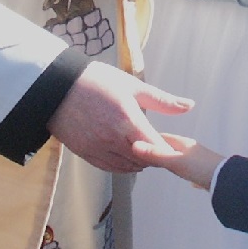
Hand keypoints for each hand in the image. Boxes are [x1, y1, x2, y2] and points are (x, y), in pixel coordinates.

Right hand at [47, 62, 192, 173]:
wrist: (58, 86)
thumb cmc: (97, 81)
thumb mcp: (132, 86)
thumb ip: (162, 101)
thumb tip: (189, 106)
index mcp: (128, 120)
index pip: (157, 147)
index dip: (168, 149)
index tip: (174, 147)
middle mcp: (113, 138)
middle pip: (143, 160)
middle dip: (155, 156)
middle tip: (161, 150)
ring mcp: (98, 148)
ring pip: (127, 166)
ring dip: (139, 162)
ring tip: (145, 152)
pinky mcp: (85, 153)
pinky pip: (109, 167)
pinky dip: (122, 166)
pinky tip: (127, 157)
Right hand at [132, 131, 224, 189]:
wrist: (226, 180)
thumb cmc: (201, 169)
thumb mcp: (175, 162)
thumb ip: (155, 154)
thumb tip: (134, 145)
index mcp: (182, 142)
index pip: (159, 136)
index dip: (146, 138)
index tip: (135, 140)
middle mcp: (188, 147)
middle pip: (168, 145)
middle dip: (156, 148)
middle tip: (144, 154)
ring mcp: (195, 158)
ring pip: (177, 155)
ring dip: (167, 158)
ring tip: (158, 163)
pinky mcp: (201, 168)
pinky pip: (185, 165)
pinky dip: (178, 167)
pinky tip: (180, 172)